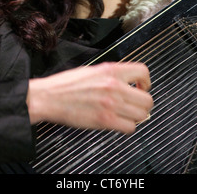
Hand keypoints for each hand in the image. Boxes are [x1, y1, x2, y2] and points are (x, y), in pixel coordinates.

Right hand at [26, 61, 152, 133]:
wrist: (49, 96)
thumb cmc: (66, 84)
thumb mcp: (92, 70)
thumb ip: (112, 75)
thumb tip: (127, 82)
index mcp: (111, 69)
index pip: (143, 71)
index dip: (146, 82)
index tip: (141, 87)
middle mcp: (114, 85)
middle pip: (147, 98)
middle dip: (143, 103)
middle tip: (135, 104)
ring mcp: (111, 103)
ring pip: (142, 114)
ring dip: (136, 116)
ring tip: (126, 114)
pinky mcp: (105, 120)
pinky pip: (130, 127)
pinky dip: (127, 127)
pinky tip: (118, 122)